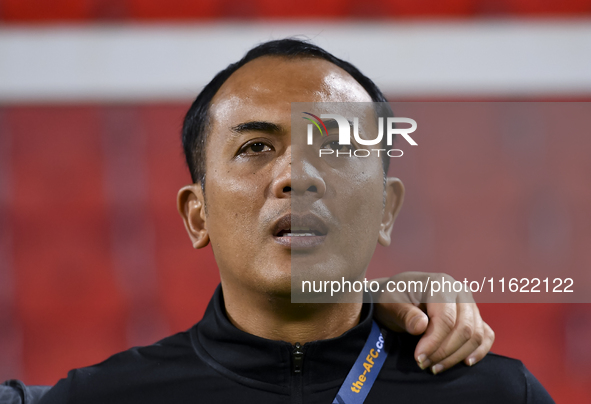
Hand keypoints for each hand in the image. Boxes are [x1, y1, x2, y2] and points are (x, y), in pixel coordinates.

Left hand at [372, 272, 494, 373]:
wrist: (396, 296)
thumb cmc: (392, 299)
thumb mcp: (390, 304)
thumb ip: (405, 314)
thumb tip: (422, 326)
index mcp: (440, 284)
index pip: (446, 319)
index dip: (434, 343)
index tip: (418, 358)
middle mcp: (460, 291)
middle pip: (464, 329)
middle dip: (444, 352)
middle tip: (423, 364)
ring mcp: (470, 304)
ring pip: (475, 335)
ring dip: (456, 356)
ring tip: (434, 366)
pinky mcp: (474, 317)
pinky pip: (485, 335)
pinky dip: (479, 350)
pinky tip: (465, 362)